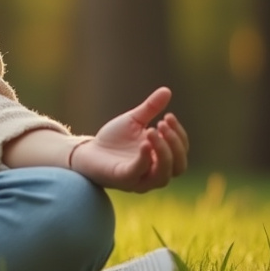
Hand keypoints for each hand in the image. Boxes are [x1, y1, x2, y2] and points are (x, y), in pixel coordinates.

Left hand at [70, 87, 189, 192]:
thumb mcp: (133, 121)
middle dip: (174, 144)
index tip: (168, 116)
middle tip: (161, 123)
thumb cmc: (113, 139)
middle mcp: (154, 172)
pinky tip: (144, 142)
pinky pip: (140, 172)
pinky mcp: (124, 179)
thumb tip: (167, 90)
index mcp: (160, 159)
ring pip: (164, 174)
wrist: (88, 151)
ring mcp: (140, 179)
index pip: (181, 152)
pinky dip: (145, 158)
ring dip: (163, 152)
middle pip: (179, 166)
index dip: (179, 135)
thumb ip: (150, 108)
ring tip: (151, 130)